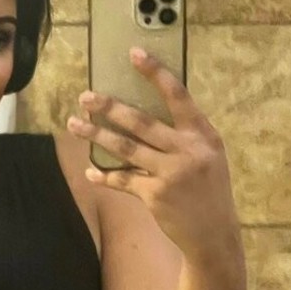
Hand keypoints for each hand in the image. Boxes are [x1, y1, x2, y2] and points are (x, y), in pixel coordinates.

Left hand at [67, 47, 241, 268]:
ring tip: (75, 124)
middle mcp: (187, 150)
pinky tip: (89, 172)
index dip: (155, 73)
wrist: (215, 236)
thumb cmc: (210, 192)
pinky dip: (104, 176)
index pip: (178, 95)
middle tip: (85, 97)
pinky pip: (122, 180)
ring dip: (96, 135)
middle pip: (141, 121)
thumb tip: (148, 116)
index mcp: (203, 135)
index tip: (134, 53)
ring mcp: (170, 173)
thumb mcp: (209, 157)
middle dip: (109, 107)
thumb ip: (185, 137)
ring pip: (125, 148)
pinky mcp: (154, 195)